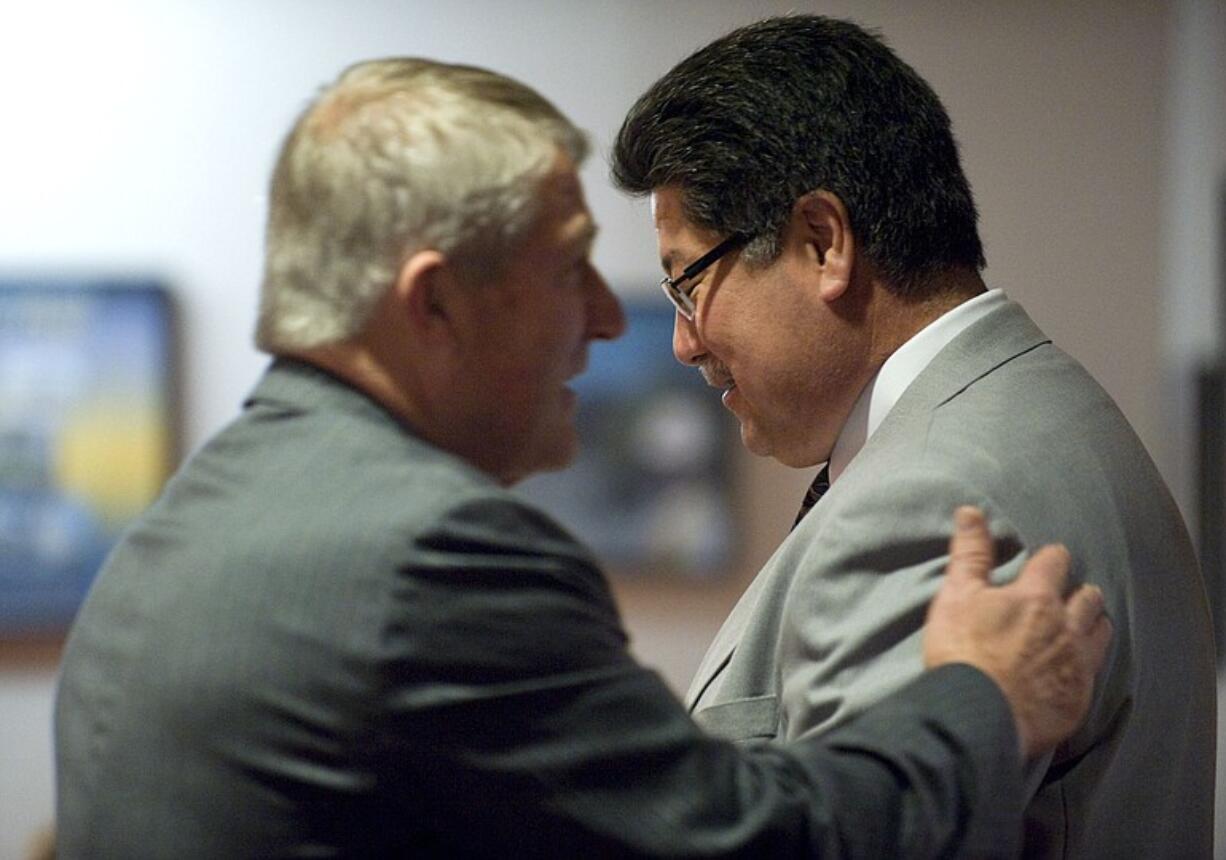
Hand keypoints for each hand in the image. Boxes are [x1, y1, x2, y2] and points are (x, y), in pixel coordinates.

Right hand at [923, 507, 1111, 759]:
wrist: (977, 714)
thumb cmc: (962, 651)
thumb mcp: (957, 595)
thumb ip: (969, 553)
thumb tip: (971, 511)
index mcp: (1037, 597)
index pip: (1056, 561)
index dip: (1051, 559)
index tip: (1045, 562)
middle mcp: (1066, 625)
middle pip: (1088, 597)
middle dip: (1079, 592)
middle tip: (1065, 596)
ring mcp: (1077, 663)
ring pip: (1100, 631)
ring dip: (1092, 623)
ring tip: (1078, 627)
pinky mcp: (1079, 697)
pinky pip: (1095, 672)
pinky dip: (1087, 663)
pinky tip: (1073, 667)